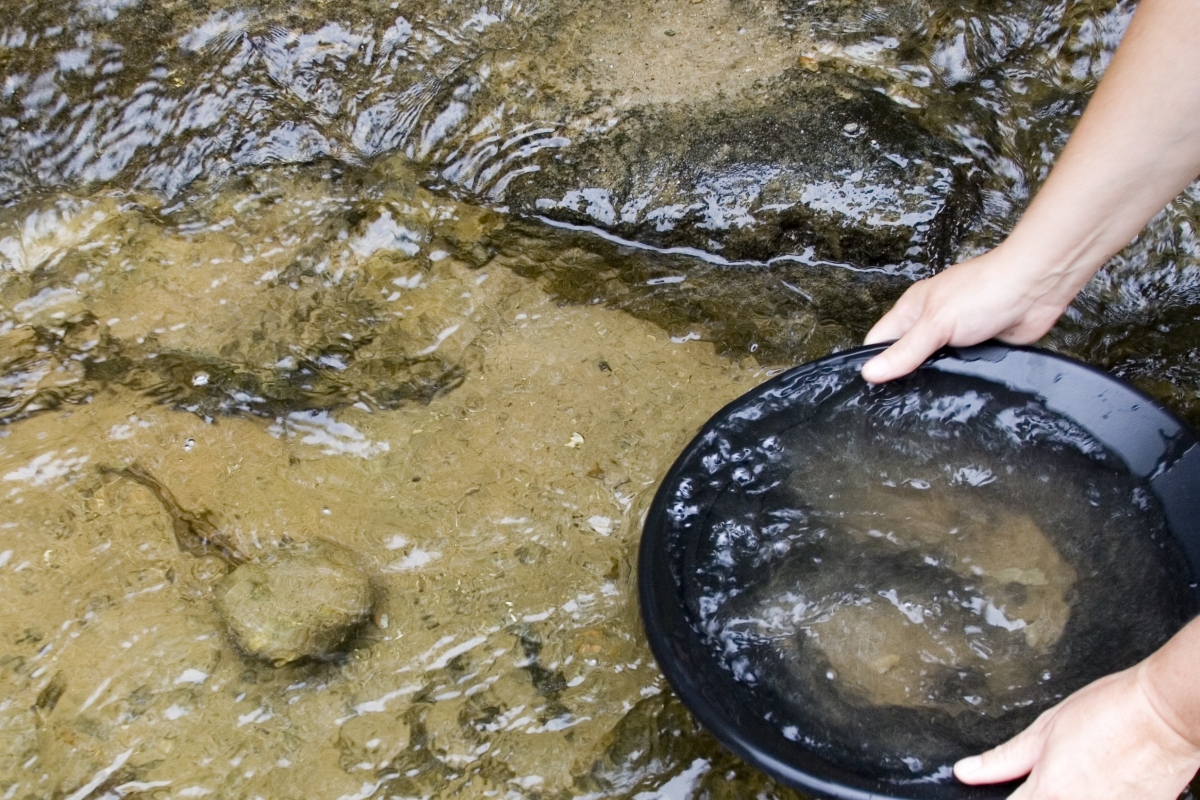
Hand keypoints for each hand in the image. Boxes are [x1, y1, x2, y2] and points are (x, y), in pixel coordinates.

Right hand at [860, 245, 1083, 382]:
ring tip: (927, 399)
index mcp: (913, 310)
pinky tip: (957, 391)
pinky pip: (961, 370)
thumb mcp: (936, 323)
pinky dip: (960, 380)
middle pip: (906, 356)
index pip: (879, 341)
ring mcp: (955, 337)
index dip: (873, 363)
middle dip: (904, 375)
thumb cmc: (986, 289)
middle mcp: (931, 323)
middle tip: (898, 401)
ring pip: (934, 366)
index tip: (872, 388)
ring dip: (935, 379)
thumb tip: (871, 373)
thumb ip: (905, 351)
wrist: (1037, 287)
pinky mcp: (979, 349)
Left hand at [953, 662, 1199, 799]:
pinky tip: (1097, 784)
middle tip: (1053, 777)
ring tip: (1079, 775)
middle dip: (1037, 799)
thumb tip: (966, 771)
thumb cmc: (1110, 713)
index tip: (1010, 795)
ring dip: (1064, 798)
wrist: (1165, 716)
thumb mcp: (1044, 730)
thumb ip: (1003, 759)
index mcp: (1049, 793)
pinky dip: (1094, 798)